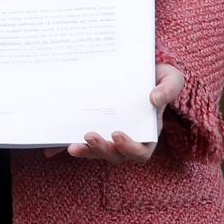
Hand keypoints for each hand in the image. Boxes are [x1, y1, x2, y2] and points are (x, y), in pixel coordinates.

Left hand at [49, 63, 184, 162]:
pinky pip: (81, 141)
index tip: (117, 134)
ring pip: (97, 151)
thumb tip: (155, 100)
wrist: (139, 68)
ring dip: (86, 151)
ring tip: (72, 145)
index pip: (141, 151)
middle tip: (90, 135)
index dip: (129, 148)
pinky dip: (68, 146)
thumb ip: (168, 88)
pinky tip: (53, 147)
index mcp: (147, 132)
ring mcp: (108, 133)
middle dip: (102, 149)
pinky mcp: (93, 126)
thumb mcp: (170, 77)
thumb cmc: (157, 76)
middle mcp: (128, 136)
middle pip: (116, 155)